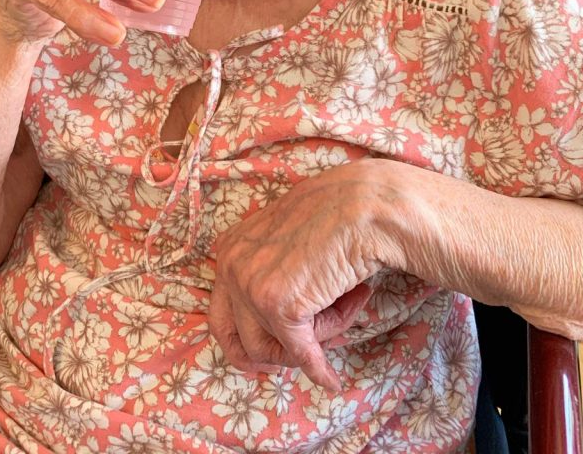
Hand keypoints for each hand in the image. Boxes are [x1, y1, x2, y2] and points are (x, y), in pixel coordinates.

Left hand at [208, 160, 401, 388]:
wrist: (364, 206)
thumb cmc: (336, 217)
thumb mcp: (286, 241)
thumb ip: (270, 271)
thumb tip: (274, 325)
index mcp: (230, 249)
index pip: (221, 317)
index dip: (244, 346)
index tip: (266, 360)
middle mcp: (230, 266)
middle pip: (243, 340)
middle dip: (279, 351)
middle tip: (311, 345)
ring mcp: (251, 286)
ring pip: (276, 348)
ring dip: (314, 338)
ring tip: (348, 306)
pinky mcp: (279, 306)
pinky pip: (301, 354)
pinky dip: (318, 369)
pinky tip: (331, 379)